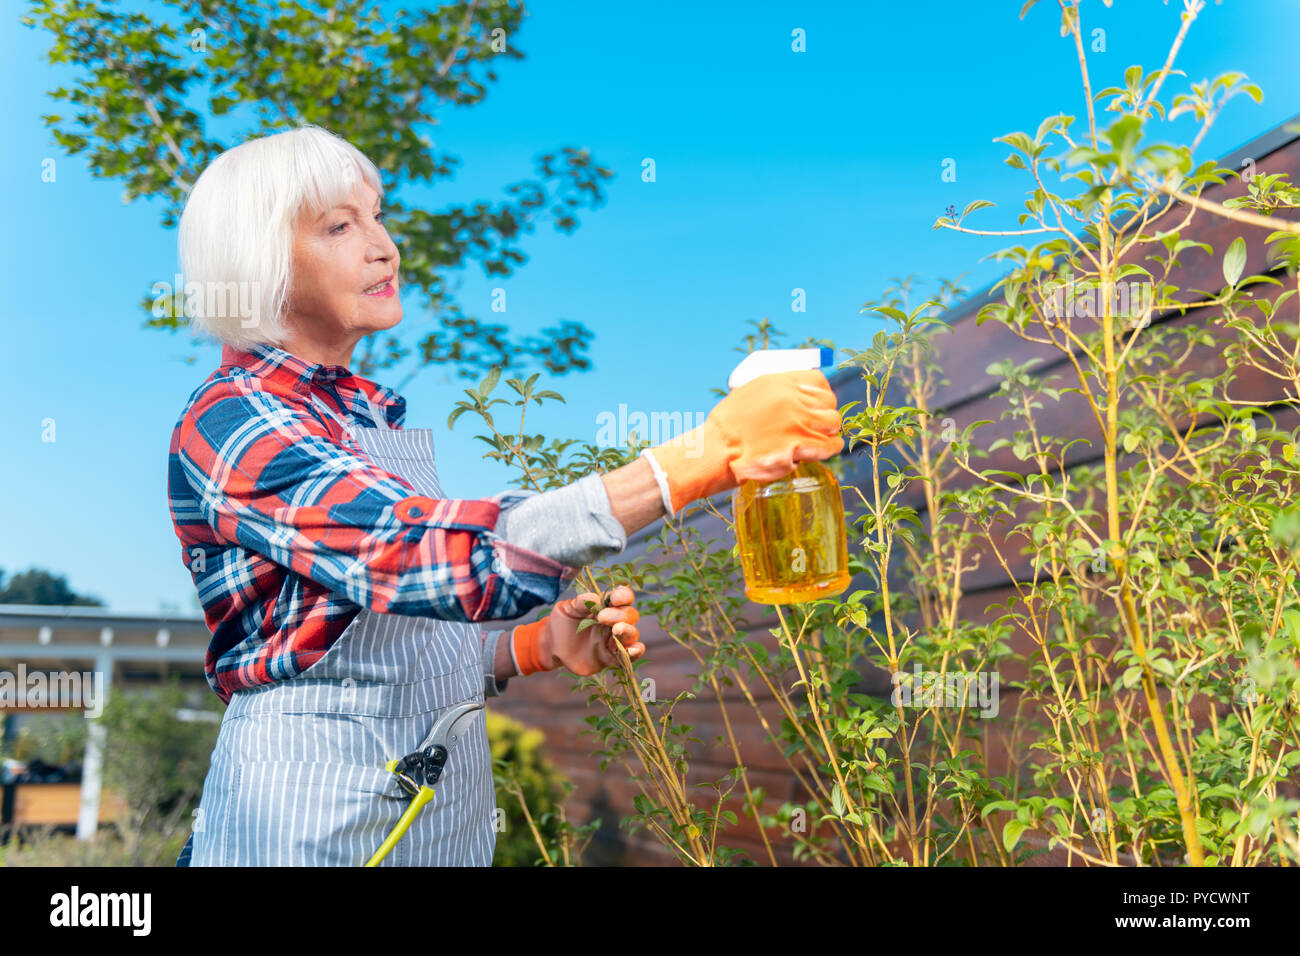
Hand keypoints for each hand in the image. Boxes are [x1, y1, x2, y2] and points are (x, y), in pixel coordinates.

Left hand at [541, 585, 643, 675]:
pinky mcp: (611, 658)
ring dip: (628, 631)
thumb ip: (581, 602)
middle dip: (619, 615)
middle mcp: (614, 622)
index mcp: (606, 606)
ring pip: (632, 634)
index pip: (624, 597)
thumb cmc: (562, 623)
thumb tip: (597, 599)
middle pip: (630, 615)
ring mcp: (614, 640)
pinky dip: (635, 652)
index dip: (624, 596)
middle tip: (601, 618)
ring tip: (616, 630)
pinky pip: (629, 656)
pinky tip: (631, 650)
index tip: (614, 599)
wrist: (552, 646)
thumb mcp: (567, 609)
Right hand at [642, 369, 842, 513]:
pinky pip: (829, 445)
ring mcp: (798, 422)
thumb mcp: (748, 394)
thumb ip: (773, 393)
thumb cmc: (726, 428)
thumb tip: (793, 396)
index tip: (820, 403)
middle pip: (829, 402)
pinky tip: (824, 450)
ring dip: (829, 432)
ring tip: (821, 438)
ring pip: (832, 423)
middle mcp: (791, 398)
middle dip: (827, 414)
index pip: (817, 380)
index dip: (822, 393)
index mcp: (778, 382)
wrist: (716, 451)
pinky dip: (830, 449)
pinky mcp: (800, 445)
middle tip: (820, 425)